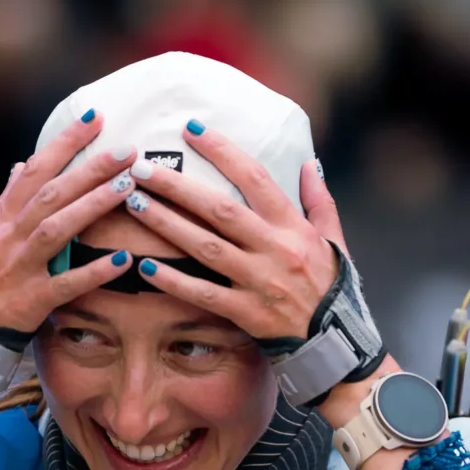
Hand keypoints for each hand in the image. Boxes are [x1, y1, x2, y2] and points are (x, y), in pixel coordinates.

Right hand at [0, 111, 141, 334]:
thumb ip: (9, 200)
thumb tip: (22, 165)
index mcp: (3, 218)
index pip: (34, 170)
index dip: (63, 143)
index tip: (94, 119)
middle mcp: (10, 237)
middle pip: (51, 194)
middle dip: (89, 170)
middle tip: (126, 151)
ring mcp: (20, 267)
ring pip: (56, 229)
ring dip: (92, 206)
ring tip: (127, 188)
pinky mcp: (32, 300)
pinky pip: (65, 283)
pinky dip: (94, 272)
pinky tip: (123, 261)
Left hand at [119, 123, 344, 342]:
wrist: (336, 340)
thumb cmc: (331, 286)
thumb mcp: (334, 239)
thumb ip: (319, 200)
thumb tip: (308, 162)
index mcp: (293, 226)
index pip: (255, 178)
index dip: (222, 151)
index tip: (191, 129)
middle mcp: (274, 249)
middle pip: (219, 209)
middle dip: (177, 186)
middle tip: (141, 167)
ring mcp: (258, 281)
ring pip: (204, 247)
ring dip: (166, 224)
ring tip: (133, 203)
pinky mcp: (246, 313)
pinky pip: (203, 294)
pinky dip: (173, 280)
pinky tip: (145, 265)